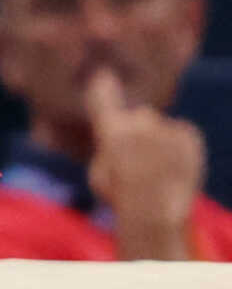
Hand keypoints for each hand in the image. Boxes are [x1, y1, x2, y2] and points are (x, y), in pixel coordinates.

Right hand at [84, 67, 204, 258]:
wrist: (158, 212)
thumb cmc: (122, 198)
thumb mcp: (99, 174)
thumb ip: (105, 149)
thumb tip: (111, 141)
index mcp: (113, 131)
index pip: (103, 96)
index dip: (103, 86)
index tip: (103, 76)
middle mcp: (141, 123)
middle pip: (138, 114)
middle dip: (137, 128)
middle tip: (137, 156)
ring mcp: (167, 127)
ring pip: (160, 126)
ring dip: (158, 140)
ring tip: (159, 169)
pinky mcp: (189, 135)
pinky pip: (181, 133)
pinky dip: (178, 146)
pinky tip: (173, 167)